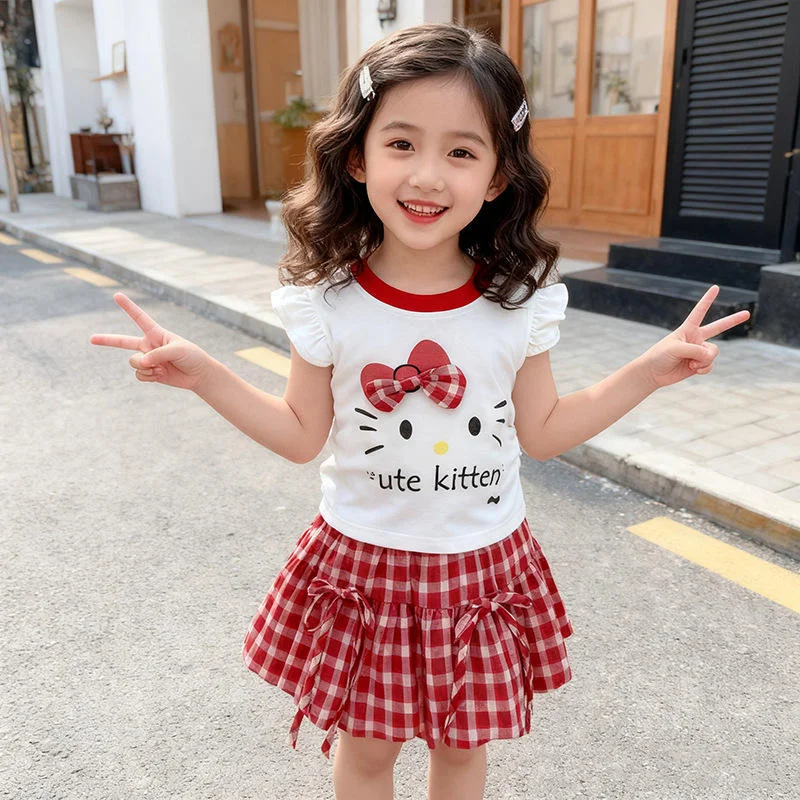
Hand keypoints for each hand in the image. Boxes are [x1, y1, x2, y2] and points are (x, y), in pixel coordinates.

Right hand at [90, 293, 212, 391]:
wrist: (199, 375)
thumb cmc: (192, 356)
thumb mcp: (178, 349)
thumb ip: (157, 354)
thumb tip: (140, 363)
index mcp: (156, 333)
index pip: (139, 318)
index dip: (128, 307)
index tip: (116, 295)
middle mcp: (148, 345)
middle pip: (122, 342)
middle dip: (106, 340)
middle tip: (91, 339)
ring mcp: (148, 359)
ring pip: (133, 362)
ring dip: (145, 367)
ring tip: (161, 368)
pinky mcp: (150, 373)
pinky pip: (139, 375)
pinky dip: (148, 376)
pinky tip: (160, 375)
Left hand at [638, 285, 749, 389]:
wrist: (652, 373)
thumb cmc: (659, 356)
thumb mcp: (676, 349)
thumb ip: (696, 350)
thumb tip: (710, 356)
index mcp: (687, 329)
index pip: (699, 311)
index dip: (708, 299)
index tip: (716, 287)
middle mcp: (695, 338)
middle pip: (718, 327)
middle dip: (733, 320)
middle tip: (748, 313)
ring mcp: (698, 351)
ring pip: (713, 353)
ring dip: (704, 359)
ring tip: (690, 362)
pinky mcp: (699, 364)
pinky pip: (710, 365)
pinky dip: (703, 368)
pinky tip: (692, 369)